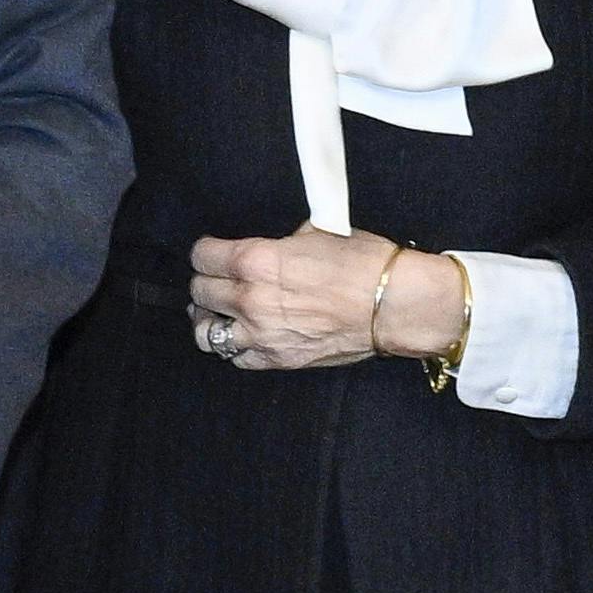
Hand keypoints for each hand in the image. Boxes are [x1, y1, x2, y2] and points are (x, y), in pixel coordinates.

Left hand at [189, 224, 465, 368]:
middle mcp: (249, 298)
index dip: (205, 252)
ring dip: (208, 320)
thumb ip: (280, 242)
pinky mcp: (277, 360)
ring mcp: (260, 334)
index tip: (211, 253)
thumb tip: (272, 245)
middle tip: (216, 281)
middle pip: (199, 293)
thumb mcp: (316, 232)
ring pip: (206, 333)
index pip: (202, 256)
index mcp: (255, 260)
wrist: (394, 305)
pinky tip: (244, 337)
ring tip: (217, 314)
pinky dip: (235, 348)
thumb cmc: (362, 262)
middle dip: (205, 284)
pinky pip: (237, 359)